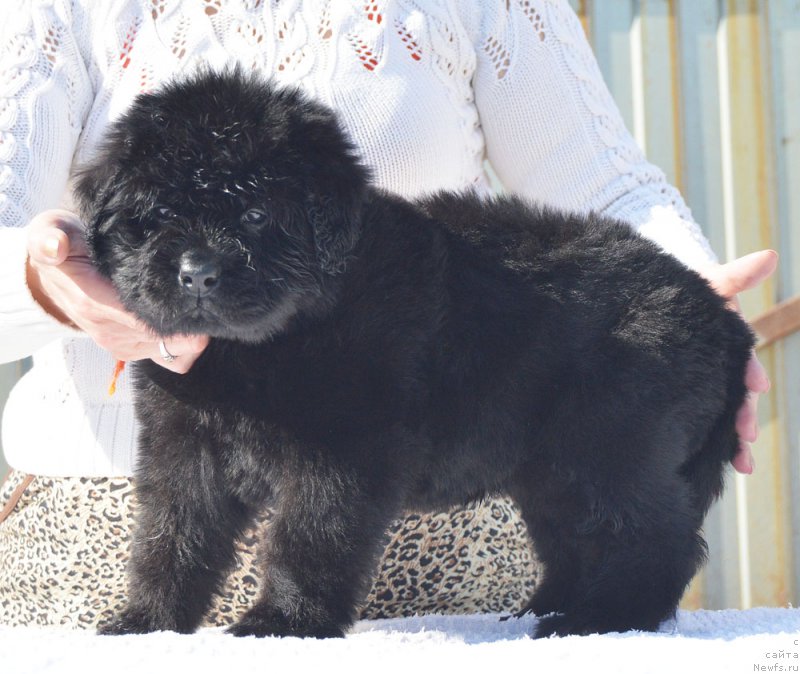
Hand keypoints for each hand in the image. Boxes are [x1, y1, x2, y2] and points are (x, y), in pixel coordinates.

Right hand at [25, 209, 207, 373]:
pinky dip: (187, 344)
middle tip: (209, 294)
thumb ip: (49, 238)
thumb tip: (54, 247)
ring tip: (201, 305)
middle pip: (169, 337)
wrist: (52, 277)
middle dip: (195, 319)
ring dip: (194, 331)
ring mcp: (123, 345)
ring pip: (176, 352)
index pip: (146, 316)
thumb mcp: (49, 232)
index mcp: (93, 303)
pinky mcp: (133, 351)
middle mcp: (109, 331)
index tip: (198, 293)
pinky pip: (172, 359)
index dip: (179, 309)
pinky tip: (191, 320)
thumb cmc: (61, 249)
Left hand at [698, 250, 777, 473]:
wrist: (648, 304)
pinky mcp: (684, 398)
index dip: (748, 372)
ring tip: (741, 466)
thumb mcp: (704, 284)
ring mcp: (702, 385)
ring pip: (721, 415)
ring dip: (733, 441)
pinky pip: (699, 423)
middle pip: (736, 395)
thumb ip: (733, 276)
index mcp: (725, 344)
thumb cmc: (680, 294)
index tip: (755, 385)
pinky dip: (710, 445)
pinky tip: (717, 467)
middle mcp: (717, 368)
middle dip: (743, 417)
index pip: (741, 360)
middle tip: (746, 437)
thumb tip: (769, 256)